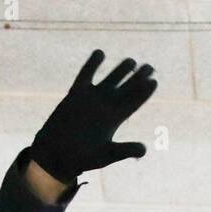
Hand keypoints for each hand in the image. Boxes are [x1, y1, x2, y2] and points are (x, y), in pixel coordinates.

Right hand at [30, 49, 157, 184]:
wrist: (57, 155)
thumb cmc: (82, 158)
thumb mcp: (106, 155)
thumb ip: (125, 150)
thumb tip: (144, 150)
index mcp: (115, 119)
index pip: (134, 102)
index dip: (144, 92)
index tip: (154, 81)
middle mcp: (106, 106)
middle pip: (127, 88)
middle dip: (138, 77)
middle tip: (150, 67)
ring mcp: (92, 99)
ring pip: (110, 79)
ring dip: (121, 70)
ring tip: (131, 61)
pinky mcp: (76, 94)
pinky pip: (85, 75)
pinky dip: (92, 64)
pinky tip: (100, 53)